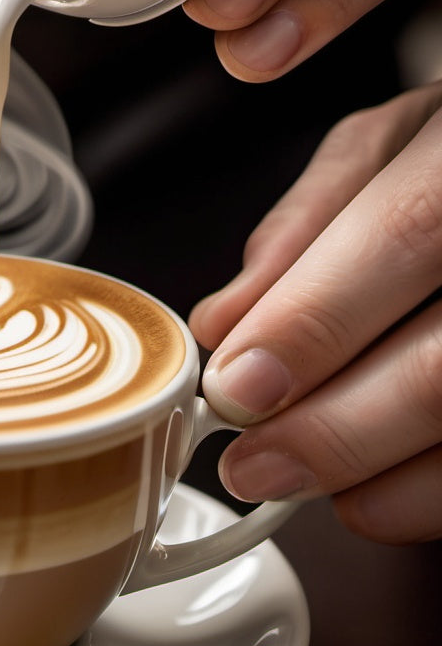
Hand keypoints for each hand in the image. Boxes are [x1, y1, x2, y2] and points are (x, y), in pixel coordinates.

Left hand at [190, 81, 441, 543]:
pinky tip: (368, 493)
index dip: (309, 323)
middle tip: (251, 464)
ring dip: (370, 474)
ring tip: (293, 476)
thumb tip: (224, 325)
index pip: (403, 234)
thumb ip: (303, 226)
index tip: (234, 386)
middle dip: (330, 431)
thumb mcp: (385, 150)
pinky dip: (420, 495)